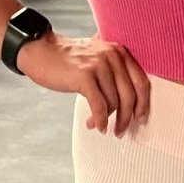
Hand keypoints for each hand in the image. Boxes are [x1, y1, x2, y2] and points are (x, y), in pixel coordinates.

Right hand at [16, 33, 149, 135]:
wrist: (40, 50)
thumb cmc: (67, 60)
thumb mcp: (97, 58)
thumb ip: (113, 73)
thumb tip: (127, 105)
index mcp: (119, 51)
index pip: (142, 81)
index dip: (143, 104)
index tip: (140, 119)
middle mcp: (112, 55)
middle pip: (130, 95)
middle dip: (126, 118)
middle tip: (120, 131)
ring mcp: (99, 65)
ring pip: (114, 102)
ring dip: (107, 119)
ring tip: (97, 125)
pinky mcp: (85, 76)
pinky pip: (99, 105)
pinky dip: (99, 120)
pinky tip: (94, 125)